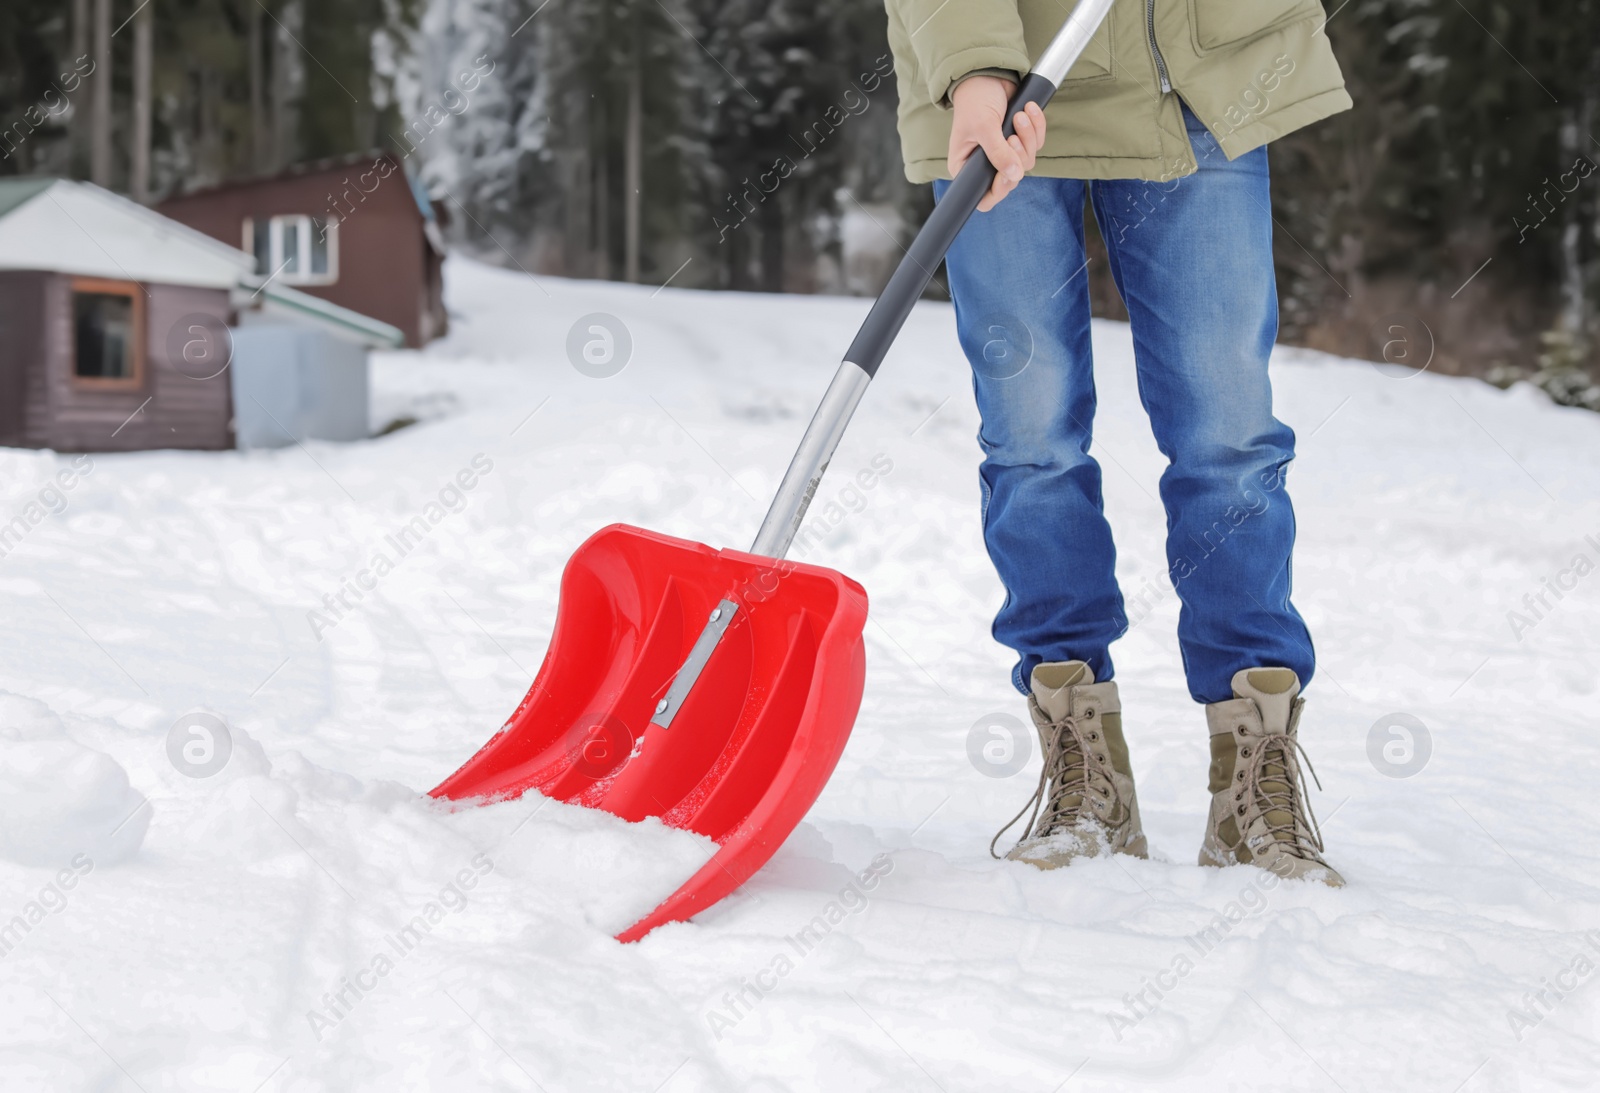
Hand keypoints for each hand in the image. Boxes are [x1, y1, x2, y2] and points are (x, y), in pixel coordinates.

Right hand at [948, 75, 1046, 210]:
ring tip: (1020, 116)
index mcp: (967, 167)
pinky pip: (1036, 143)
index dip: (998, 190)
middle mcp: (985, 163)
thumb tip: (1014, 175)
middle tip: (1012, 136)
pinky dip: (1037, 127)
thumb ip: (998, 153)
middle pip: (1011, 179)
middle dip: (1018, 156)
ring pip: (1027, 161)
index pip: (984, 197)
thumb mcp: (983, 127)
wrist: (987, 73)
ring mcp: (1004, 151)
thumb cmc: (975, 100)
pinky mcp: (1019, 138)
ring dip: (1028, 137)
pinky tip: (1029, 110)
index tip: (1007, 174)